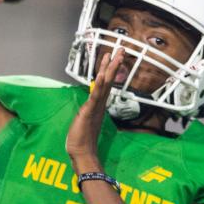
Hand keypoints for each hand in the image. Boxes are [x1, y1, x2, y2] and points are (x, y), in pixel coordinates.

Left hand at [66, 48, 123, 171]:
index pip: (105, 84)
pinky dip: (100, 86)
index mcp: (98, 105)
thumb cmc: (82, 140)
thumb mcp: (86, 121)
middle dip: (114, 64)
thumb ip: (90, 112)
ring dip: (109, 70)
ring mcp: (95, 108)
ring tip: (115, 56)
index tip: (113, 56)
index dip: (109, 69)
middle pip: (108, 80)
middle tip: (121, 50)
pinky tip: (103, 75)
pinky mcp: (88, 112)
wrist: (82, 154)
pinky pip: (95, 97)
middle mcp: (99, 104)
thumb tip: (91, 108)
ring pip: (104, 85)